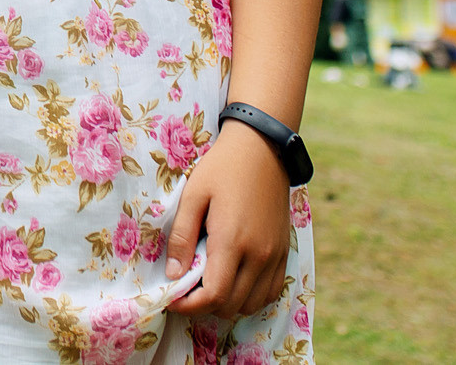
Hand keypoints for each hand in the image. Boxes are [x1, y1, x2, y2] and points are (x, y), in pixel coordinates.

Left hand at [163, 121, 291, 321]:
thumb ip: (182, 237)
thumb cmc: (222, 168)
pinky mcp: (284, 253)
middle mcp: (258, 255)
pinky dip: (249, 296)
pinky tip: (233, 279)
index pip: (213, 295)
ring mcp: (275, 256)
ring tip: (207, 282)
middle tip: (185, 288)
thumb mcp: (193, 195)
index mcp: (232, 241)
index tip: (171, 298)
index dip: (189, 305)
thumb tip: (173, 275)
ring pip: (251, 304)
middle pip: (231, 306)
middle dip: (204, 305)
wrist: (263, 149)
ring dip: (227, 303)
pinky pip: (269, 293)